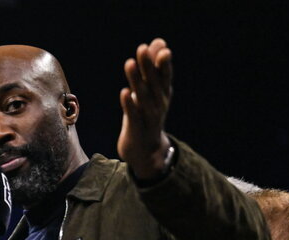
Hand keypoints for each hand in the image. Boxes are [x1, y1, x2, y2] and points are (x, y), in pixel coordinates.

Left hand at [118, 38, 172, 180]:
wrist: (146, 149)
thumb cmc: (147, 114)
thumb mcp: (152, 90)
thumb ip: (154, 67)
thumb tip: (158, 42)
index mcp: (163, 93)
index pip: (164, 75)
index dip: (163, 62)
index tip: (160, 46)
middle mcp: (159, 103)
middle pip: (153, 83)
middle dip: (148, 66)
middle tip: (141, 49)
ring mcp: (149, 116)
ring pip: (142, 96)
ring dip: (136, 80)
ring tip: (128, 63)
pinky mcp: (136, 128)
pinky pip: (133, 114)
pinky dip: (129, 104)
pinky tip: (124, 92)